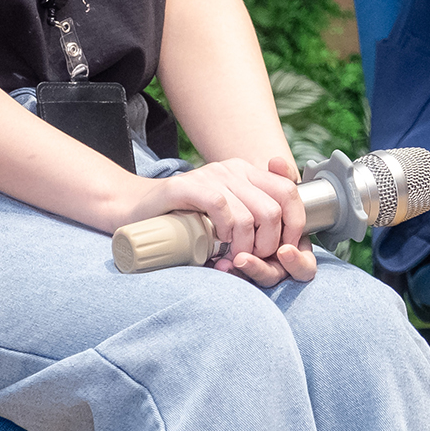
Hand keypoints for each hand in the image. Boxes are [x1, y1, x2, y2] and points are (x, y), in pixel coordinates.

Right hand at [122, 155, 316, 287]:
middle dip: (269, 244)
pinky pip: (221, 207)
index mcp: (247, 173)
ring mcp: (211, 175)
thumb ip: (251, 222)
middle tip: (253, 260)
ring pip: (251, 214)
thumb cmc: (182, 221)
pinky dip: (224, 232)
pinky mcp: (189, 186)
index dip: (294, 224)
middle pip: (275, 208)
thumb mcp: (224, 219)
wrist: (134, 210)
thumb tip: (284, 250)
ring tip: (232, 259)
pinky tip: (216, 243)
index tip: (283, 251)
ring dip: (246, 247)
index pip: (289, 192)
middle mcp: (233, 170)